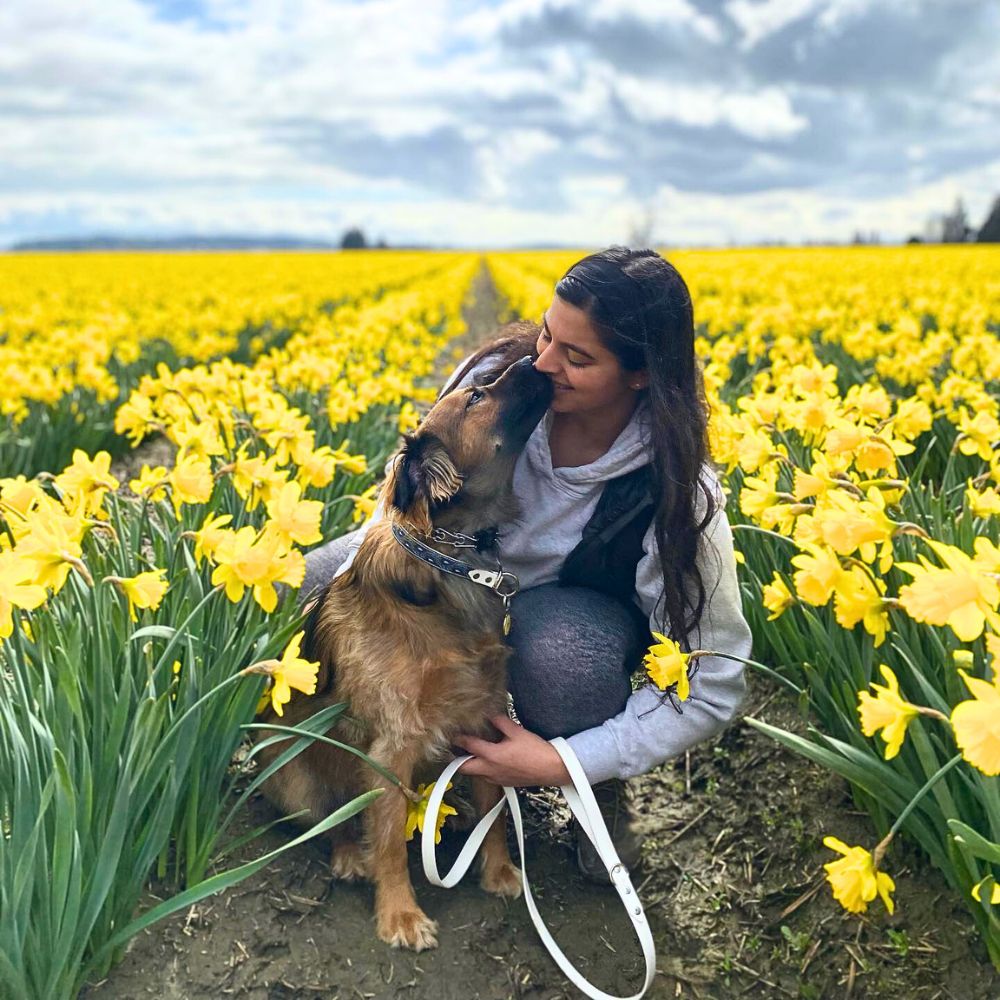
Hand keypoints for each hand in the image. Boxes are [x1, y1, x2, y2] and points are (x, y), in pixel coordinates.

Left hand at [453, 715, 571, 786]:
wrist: (551, 768)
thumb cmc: (536, 751)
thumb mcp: (517, 731)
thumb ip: (500, 722)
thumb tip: (491, 715)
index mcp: (492, 756)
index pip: (469, 746)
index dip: (459, 739)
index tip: (453, 734)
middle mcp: (491, 770)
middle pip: (464, 769)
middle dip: (456, 760)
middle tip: (455, 750)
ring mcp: (497, 778)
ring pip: (475, 774)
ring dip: (471, 765)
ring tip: (471, 754)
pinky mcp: (504, 783)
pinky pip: (487, 778)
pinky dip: (483, 770)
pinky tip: (489, 761)